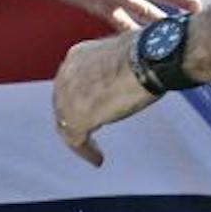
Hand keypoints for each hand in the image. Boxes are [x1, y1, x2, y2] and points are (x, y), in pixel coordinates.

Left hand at [51, 31, 155, 166]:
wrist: (148, 58)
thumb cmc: (147, 51)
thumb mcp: (123, 53)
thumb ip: (115, 65)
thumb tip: (131, 70)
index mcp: (77, 56)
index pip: (70, 82)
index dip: (77, 96)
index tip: (91, 105)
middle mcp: (66, 74)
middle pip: (62, 102)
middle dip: (74, 116)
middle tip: (91, 128)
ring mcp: (68, 97)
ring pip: (65, 123)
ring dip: (78, 136)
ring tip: (93, 149)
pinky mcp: (78, 117)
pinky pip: (76, 141)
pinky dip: (86, 152)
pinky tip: (98, 159)